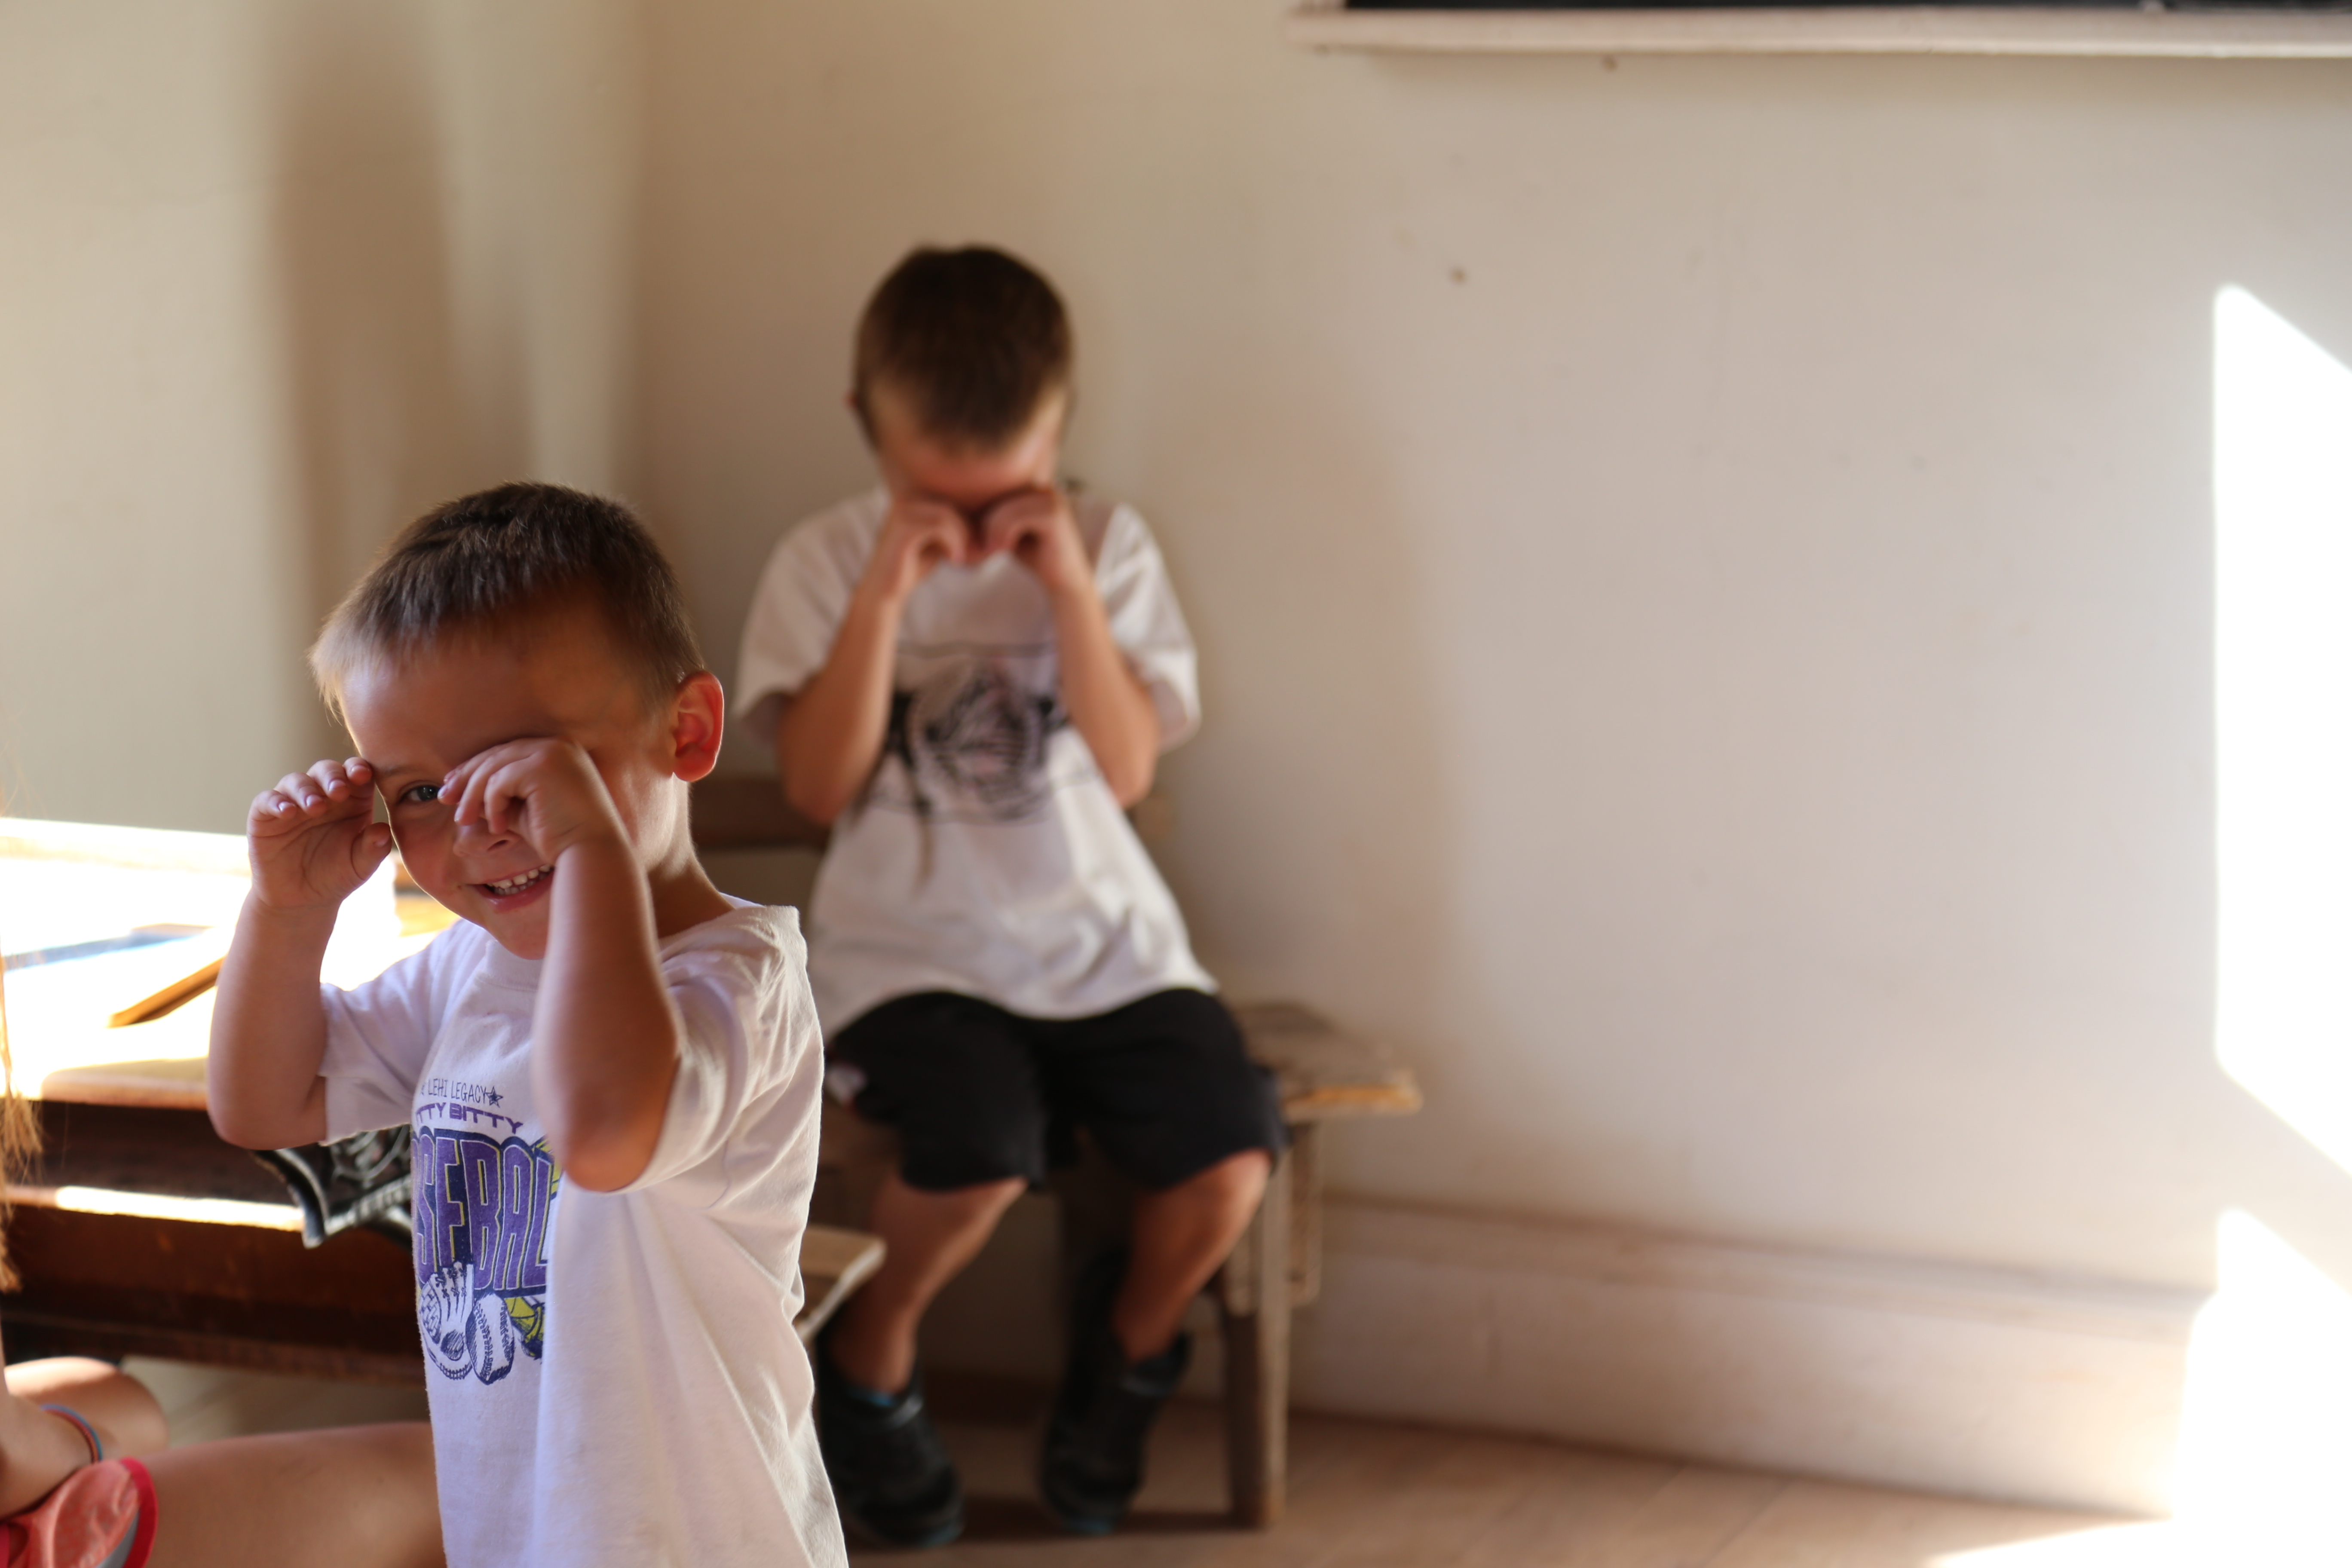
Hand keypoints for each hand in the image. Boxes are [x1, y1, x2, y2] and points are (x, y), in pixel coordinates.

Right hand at [248, 759, 394, 911]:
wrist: (301, 900)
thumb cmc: (337, 876)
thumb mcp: (360, 866)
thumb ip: (374, 848)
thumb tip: (383, 830)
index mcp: (352, 801)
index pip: (356, 774)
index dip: (359, 769)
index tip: (363, 774)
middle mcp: (322, 796)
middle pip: (326, 771)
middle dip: (332, 776)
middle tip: (339, 791)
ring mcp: (293, 803)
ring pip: (296, 781)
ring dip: (306, 790)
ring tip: (315, 807)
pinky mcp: (265, 816)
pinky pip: (266, 800)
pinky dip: (276, 802)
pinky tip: (287, 812)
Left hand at [440, 738, 626, 866]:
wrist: (591, 852)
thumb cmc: (561, 835)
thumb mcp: (524, 808)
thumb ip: (500, 793)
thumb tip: (461, 790)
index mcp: (558, 750)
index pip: (506, 752)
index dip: (475, 768)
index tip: (452, 787)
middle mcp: (557, 744)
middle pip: (496, 754)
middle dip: (465, 778)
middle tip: (445, 799)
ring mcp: (552, 752)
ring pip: (493, 766)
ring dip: (473, 795)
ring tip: (465, 821)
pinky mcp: (544, 766)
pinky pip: (499, 781)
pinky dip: (491, 805)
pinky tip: (499, 827)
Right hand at [860, 495, 973, 605]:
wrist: (885, 590)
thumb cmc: (912, 566)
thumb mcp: (937, 541)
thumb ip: (952, 526)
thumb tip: (985, 517)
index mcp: (911, 498)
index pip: (950, 500)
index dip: (967, 522)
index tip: (973, 546)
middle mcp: (904, 499)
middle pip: (950, 505)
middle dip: (967, 530)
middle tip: (973, 553)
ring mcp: (901, 511)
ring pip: (947, 514)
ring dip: (962, 538)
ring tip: (961, 558)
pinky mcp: (903, 527)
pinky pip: (940, 526)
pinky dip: (954, 543)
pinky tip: (954, 560)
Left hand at [979, 486, 1089, 596]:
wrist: (1063, 580)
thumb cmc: (1033, 554)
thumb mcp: (1006, 528)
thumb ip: (991, 512)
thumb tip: (958, 502)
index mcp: (1033, 485)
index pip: (995, 487)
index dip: (980, 509)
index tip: (978, 533)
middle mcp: (1043, 486)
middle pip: (997, 492)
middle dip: (983, 519)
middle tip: (983, 544)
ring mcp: (1051, 497)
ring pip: (1003, 505)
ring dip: (990, 529)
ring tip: (993, 549)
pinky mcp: (1053, 514)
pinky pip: (1014, 516)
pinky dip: (1002, 534)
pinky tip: (1004, 549)